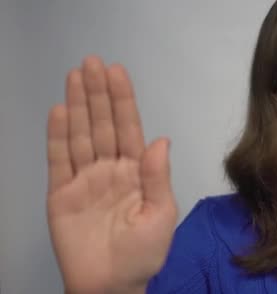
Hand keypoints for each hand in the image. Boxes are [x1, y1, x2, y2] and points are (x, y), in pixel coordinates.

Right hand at [46, 55, 177, 292]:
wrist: (112, 285)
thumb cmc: (143, 253)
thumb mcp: (160, 215)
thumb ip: (157, 177)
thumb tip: (161, 139)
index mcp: (136, 171)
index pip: (128, 127)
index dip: (122, 100)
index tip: (116, 71)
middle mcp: (109, 169)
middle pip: (102, 124)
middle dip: (98, 93)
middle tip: (91, 62)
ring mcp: (84, 179)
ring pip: (80, 134)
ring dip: (77, 105)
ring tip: (75, 76)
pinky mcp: (61, 195)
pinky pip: (58, 160)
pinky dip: (58, 136)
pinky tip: (59, 111)